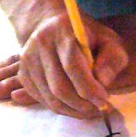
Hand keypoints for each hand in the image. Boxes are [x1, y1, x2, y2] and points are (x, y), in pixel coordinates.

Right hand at [0, 12, 128, 118]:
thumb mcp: (109, 40)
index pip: (72, 65)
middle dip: (82, 104)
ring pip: (50, 97)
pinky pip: (42, 100)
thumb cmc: (87, 36)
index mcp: (63, 30)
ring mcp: (28, 59)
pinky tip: (74, 105)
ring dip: (72, 110)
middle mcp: (41, 43)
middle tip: (99, 108)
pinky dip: (60, 108)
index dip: (89, 87)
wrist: (54, 27)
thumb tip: (103, 82)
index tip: (104, 99)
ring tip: (89, 109)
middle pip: (59, 86)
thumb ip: (112, 59)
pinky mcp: (23, 73)